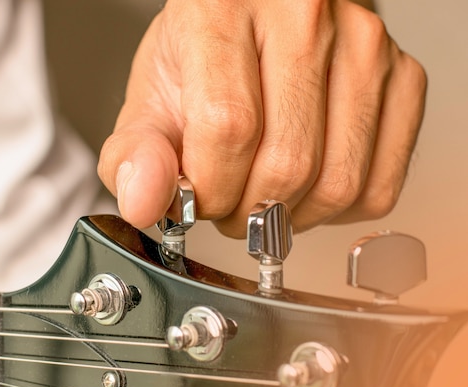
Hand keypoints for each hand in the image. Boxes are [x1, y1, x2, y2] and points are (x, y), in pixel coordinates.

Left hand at [97, 0, 425, 237]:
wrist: (258, 23)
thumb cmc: (203, 56)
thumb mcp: (152, 98)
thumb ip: (136, 153)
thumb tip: (143, 200)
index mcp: (224, 11)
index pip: (228, 129)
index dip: (210, 189)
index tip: (199, 196)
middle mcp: (304, 17)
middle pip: (287, 163)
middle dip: (247, 211)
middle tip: (229, 202)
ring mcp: (363, 45)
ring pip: (338, 183)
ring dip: (292, 216)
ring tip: (264, 195)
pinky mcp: (400, 77)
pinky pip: (379, 185)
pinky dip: (337, 210)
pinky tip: (307, 188)